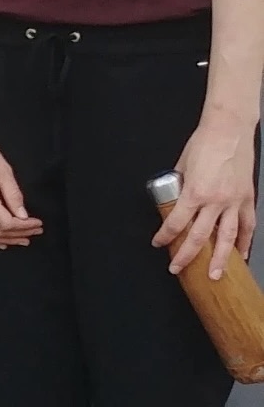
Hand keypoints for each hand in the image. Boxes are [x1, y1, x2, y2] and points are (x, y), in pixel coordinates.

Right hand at [0, 122, 42, 248]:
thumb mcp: (3, 170)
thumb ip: (13, 194)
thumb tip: (23, 216)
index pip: (6, 222)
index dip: (24, 227)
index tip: (38, 223)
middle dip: (18, 234)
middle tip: (35, 232)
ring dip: (4, 240)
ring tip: (22, 240)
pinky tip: (0, 241)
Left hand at [152, 113, 258, 276]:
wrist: (229, 131)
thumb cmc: (204, 144)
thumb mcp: (181, 167)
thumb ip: (179, 186)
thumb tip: (173, 198)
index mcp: (195, 193)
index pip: (176, 223)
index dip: (165, 236)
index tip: (158, 243)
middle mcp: (215, 201)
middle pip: (199, 237)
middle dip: (187, 256)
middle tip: (177, 268)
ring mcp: (234, 202)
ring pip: (228, 238)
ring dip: (221, 259)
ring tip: (215, 275)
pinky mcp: (247, 199)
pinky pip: (247, 227)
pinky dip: (245, 243)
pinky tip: (241, 255)